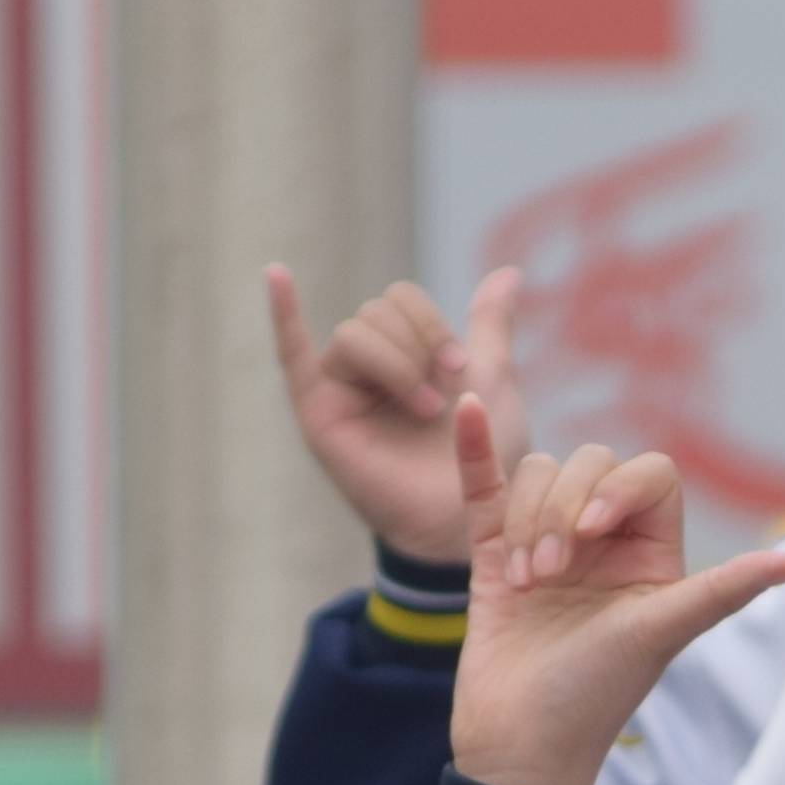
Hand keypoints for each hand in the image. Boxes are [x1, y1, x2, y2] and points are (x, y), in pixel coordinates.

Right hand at [271, 263, 525, 566]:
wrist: (468, 511)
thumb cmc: (480, 452)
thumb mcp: (492, 377)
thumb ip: (489, 326)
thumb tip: (507, 273)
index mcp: (401, 349)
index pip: (399, 297)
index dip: (431, 322)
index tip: (458, 367)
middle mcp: (365, 365)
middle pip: (373, 312)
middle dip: (415, 345)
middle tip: (440, 397)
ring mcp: (339, 388)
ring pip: (352, 335)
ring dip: (396, 365)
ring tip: (423, 410)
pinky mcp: (319, 415)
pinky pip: (291, 357)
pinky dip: (282, 314)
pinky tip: (277, 273)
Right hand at [444, 410, 784, 784]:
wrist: (520, 747)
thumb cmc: (596, 697)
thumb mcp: (661, 634)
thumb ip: (724, 591)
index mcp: (653, 556)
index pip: (650, 476)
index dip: (620, 487)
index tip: (594, 531)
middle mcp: (605, 544)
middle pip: (591, 465)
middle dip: (564, 509)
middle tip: (551, 575)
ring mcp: (547, 544)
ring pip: (540, 476)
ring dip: (529, 519)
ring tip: (526, 584)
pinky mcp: (494, 554)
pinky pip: (488, 487)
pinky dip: (477, 450)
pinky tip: (471, 412)